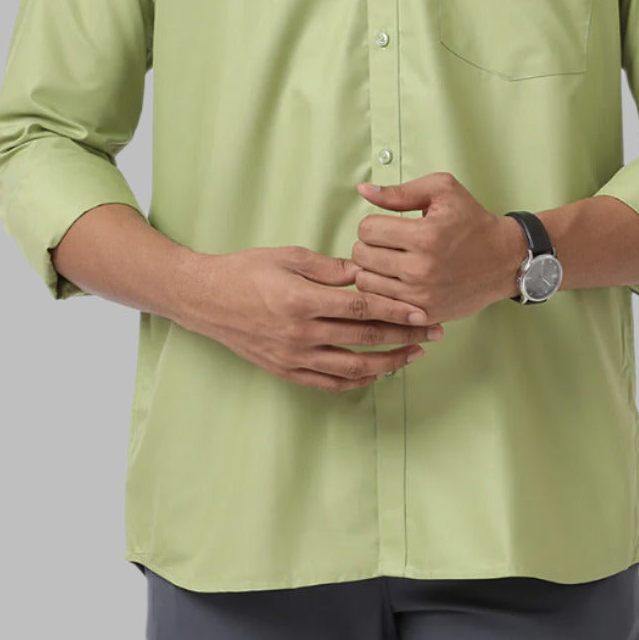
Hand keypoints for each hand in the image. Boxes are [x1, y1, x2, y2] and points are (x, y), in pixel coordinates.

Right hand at [202, 246, 444, 392]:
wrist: (205, 298)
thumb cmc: (245, 270)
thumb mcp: (287, 256)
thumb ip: (329, 267)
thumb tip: (365, 273)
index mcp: (301, 300)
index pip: (361, 309)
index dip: (396, 311)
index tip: (423, 312)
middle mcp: (300, 333)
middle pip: (364, 339)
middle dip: (404, 337)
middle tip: (433, 333)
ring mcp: (293, 356)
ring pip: (352, 368)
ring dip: (388, 363)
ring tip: (413, 354)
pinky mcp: (285, 370)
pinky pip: (329, 383)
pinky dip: (357, 381)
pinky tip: (376, 373)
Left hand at [352, 172, 524, 320]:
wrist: (504, 260)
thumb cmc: (473, 222)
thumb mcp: (442, 191)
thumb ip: (399, 192)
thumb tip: (363, 190)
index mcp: (425, 236)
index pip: (367, 229)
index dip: (373, 223)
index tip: (387, 226)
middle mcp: (421, 268)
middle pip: (361, 256)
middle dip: (369, 245)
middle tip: (386, 243)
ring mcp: (422, 295)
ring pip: (366, 282)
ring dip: (372, 269)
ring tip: (389, 261)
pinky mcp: (424, 313)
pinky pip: (381, 304)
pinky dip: (382, 292)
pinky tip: (395, 281)